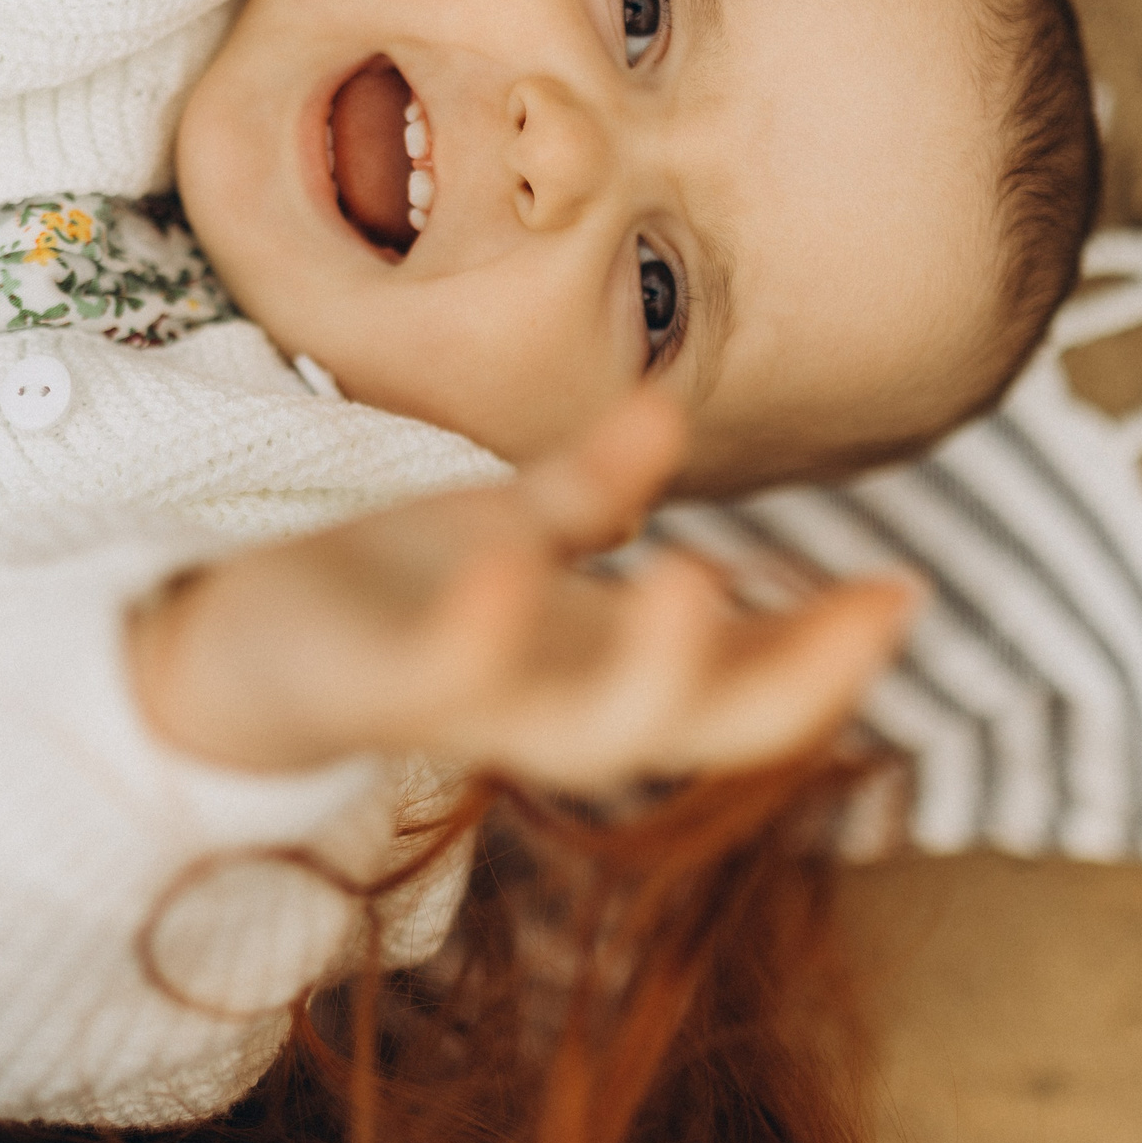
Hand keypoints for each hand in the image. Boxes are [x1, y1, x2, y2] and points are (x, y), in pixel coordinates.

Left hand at [130, 388, 920, 791]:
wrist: (234, 647)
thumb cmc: (385, 596)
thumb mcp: (500, 530)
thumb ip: (586, 491)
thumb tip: (673, 413)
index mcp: (590, 669)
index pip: (734, 687)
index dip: (828, 652)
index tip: (906, 592)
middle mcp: (545, 706)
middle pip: (690, 728)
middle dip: (790, 682)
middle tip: (878, 613)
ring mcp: (463, 705)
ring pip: (580, 729)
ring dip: (651, 665)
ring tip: (700, 578)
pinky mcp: (373, 689)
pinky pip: (438, 679)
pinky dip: (483, 634)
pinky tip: (513, 565)